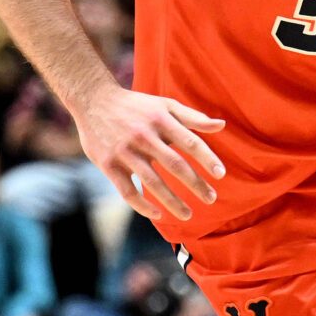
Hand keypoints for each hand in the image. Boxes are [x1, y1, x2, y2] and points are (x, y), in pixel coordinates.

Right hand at [77, 84, 225, 221]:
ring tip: (188, 215)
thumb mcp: (164, 104)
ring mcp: (125, 151)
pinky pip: (127, 191)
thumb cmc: (136, 105)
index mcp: (160, 119)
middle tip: (211, 199)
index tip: (221, 174)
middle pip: (174, 164)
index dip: (207, 158)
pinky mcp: (108, 164)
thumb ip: (192, 117)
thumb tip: (222, 126)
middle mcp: (143, 136)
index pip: (189, 141)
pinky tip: (158, 214)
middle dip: (195, 184)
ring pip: (152, 182)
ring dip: (172, 201)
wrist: (93, 100)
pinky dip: (142, 206)